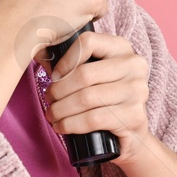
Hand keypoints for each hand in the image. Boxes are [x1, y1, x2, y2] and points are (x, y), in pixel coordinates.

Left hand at [39, 30, 153, 158]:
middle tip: (49, 99)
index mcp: (123, 48)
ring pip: (86, 98)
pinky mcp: (133, 116)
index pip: (89, 42)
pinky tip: (61, 126)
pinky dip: (71, 124)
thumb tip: (39, 54)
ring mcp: (137, 91)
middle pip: (84, 74)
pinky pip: (93, 119)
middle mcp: (134, 66)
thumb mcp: (96, 76)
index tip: (54, 76)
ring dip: (61, 109)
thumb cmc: (108, 100)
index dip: (65, 59)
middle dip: (59, 90)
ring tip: (52, 115)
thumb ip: (72, 63)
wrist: (133, 134)